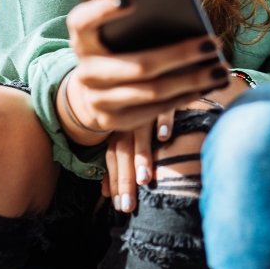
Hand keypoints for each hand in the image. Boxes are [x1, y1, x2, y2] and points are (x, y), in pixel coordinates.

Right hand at [58, 0, 228, 146]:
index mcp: (82, 40)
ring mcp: (98, 100)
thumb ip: (134, 19)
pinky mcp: (113, 122)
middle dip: (181, 55)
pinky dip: (185, 96)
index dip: (103, 9)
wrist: (89, 95)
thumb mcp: (113, 33)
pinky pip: (155, 109)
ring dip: (193, 80)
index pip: (83, 20)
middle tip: (213, 44)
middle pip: (139, 64)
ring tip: (220, 69)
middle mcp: (86, 71)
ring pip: (153, 91)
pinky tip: (207, 86)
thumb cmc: (114, 50)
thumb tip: (177, 5)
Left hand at [103, 75, 250, 212]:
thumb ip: (117, 158)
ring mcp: (146, 102)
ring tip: (144, 179)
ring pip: (139, 131)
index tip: (118, 206)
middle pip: (123, 150)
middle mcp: (129, 115)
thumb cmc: (141, 105)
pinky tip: (164, 136)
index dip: (114, 180)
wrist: (153, 62)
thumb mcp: (127, 128)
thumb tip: (103, 191)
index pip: (112, 156)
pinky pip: (164, 105)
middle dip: (125, 179)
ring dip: (142, 155)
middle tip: (128, 206)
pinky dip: (163, 120)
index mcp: (118, 125)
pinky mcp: (166, 91)